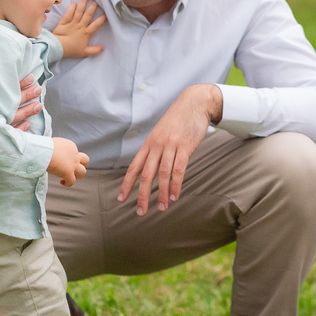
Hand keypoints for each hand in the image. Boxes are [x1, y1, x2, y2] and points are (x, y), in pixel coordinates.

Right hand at [0, 41, 43, 167]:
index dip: (15, 83)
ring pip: (8, 122)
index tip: (29, 76)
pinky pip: (2, 138)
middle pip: (6, 105)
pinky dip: (16, 132)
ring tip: (39, 105)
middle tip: (38, 88)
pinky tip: (28, 126)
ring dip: (25, 114)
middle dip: (24, 97)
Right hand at [48, 137, 89, 186]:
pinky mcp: (68, 173)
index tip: (61, 161)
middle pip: (85, 160)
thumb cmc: (44, 146)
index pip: (75, 152)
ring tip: (68, 177)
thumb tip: (52, 152)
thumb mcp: (54, 143)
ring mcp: (73, 165)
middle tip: (72, 168)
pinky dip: (68, 183)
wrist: (44, 151)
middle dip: (81, 165)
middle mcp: (75, 155)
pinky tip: (62, 182)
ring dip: (77, 176)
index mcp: (71, 146)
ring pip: (82, 172)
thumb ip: (57, 148)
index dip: (70, 158)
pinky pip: (72, 181)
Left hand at [53, 0, 106, 58]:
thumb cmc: (71, 50)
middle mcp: (80, 26)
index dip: (102, 19)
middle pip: (88, 15)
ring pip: (79, 12)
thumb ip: (94, 50)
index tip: (106, 13)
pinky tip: (74, 3)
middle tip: (97, 0)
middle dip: (93, 7)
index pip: (96, 25)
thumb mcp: (85, 53)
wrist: (58, 47)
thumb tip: (103, 48)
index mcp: (86, 33)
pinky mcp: (63, 22)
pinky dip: (71, 8)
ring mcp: (72, 23)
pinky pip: (68, 14)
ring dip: (83, 4)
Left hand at [118, 84, 222, 214]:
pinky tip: (175, 196)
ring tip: (161, 207)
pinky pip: (178, 169)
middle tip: (140, 212)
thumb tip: (153, 168)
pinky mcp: (185, 146)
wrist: (194, 103)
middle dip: (141, 195)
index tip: (121, 199)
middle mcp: (156, 145)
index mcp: (149, 144)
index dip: (127, 184)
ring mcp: (170, 145)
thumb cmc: (179, 120)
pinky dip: (176, 184)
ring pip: (162, 174)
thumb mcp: (163, 133)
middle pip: (145, 174)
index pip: (134, 167)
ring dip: (161, 193)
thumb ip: (157, 150)